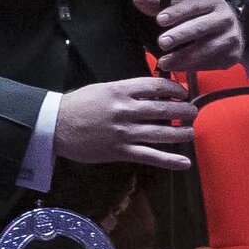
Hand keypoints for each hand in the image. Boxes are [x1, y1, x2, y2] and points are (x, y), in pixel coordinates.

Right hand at [58, 75, 197, 170]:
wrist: (55, 126)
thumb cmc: (77, 105)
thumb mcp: (102, 89)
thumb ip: (126, 90)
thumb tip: (151, 92)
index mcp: (120, 91)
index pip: (156, 86)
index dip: (174, 89)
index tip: (182, 93)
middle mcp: (125, 110)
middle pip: (164, 108)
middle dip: (184, 110)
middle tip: (193, 112)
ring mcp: (124, 132)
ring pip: (162, 132)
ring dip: (181, 132)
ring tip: (191, 131)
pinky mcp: (121, 151)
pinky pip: (150, 156)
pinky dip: (170, 160)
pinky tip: (184, 162)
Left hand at [141, 0, 245, 71]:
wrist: (237, 29)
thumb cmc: (204, 16)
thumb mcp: (187, 8)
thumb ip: (162, 6)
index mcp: (212, 2)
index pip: (194, 5)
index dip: (177, 12)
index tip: (160, 19)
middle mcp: (224, 18)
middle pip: (201, 27)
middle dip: (180, 35)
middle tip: (162, 42)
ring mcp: (231, 38)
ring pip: (206, 49)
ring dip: (183, 57)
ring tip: (165, 62)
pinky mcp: (232, 56)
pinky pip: (210, 63)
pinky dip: (193, 66)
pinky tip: (179, 67)